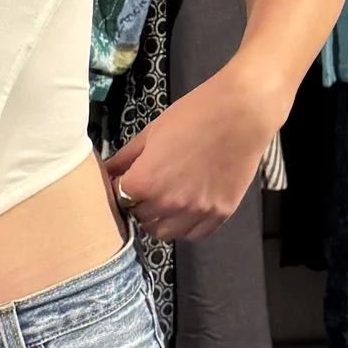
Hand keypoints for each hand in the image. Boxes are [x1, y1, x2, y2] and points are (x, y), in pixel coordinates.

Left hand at [101, 72, 278, 244]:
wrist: (241, 112)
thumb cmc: (194, 115)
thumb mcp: (151, 133)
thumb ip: (125, 157)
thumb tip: (106, 171)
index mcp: (145, 182)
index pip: (119, 199)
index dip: (122, 188)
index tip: (129, 180)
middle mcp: (168, 203)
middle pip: (141, 218)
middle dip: (140, 204)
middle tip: (150, 187)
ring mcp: (196, 212)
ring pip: (165, 232)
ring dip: (160, 220)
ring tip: (167, 200)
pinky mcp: (220, 214)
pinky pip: (194, 235)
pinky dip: (187, 226)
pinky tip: (188, 208)